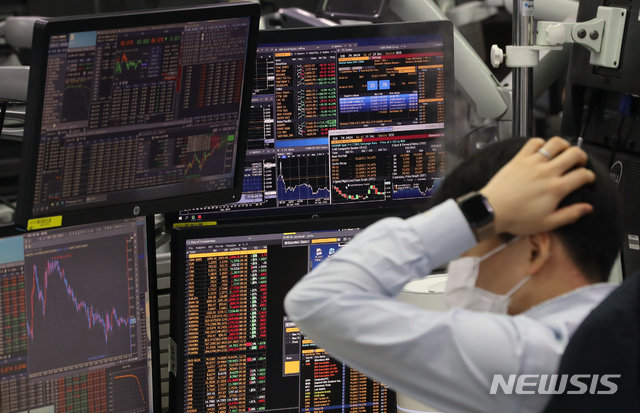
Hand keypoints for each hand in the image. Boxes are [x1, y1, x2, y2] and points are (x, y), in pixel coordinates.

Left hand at [480, 137, 594, 235]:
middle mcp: (547, 172)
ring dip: (564, 145)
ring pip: (555, 143)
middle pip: (574, 154)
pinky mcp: (519, 159)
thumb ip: (569, 215)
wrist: (492, 210)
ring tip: (564, 152)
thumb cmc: (517, 218)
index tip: (587, 179)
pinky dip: (541, 142)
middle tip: (579, 162)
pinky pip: (533, 142)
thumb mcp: (547, 223)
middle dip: (582, 156)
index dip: (590, 176)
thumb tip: (587, 208)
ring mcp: (532, 163)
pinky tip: (542, 150)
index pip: (583, 175)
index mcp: (556, 188)